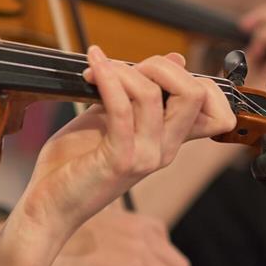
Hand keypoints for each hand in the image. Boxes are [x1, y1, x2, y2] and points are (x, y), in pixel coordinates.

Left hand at [0, 45, 233, 265]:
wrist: (48, 206)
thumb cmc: (76, 163)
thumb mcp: (111, 117)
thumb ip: (140, 91)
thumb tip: (176, 59)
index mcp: (169, 142)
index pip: (217, 111)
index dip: (196, 80)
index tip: (154, 70)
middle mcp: (166, 150)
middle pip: (196, 94)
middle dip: (161, 67)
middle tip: (129, 66)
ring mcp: (146, 156)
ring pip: (153, 95)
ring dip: (123, 70)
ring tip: (98, 68)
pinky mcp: (120, 160)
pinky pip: (122, 109)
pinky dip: (107, 81)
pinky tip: (92, 69)